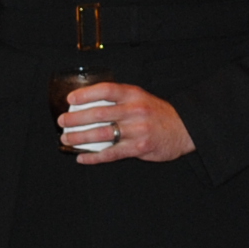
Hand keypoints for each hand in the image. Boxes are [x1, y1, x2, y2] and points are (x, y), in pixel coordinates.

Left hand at [58, 83, 194, 164]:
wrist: (185, 129)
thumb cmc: (158, 114)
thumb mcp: (141, 98)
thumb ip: (120, 100)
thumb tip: (89, 104)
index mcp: (134, 95)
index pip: (105, 90)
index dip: (85, 94)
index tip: (70, 99)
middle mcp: (134, 110)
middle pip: (99, 113)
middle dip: (76, 118)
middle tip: (62, 122)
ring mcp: (137, 130)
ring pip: (102, 134)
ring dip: (80, 138)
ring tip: (66, 140)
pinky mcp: (139, 147)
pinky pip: (112, 153)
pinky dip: (94, 157)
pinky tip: (82, 157)